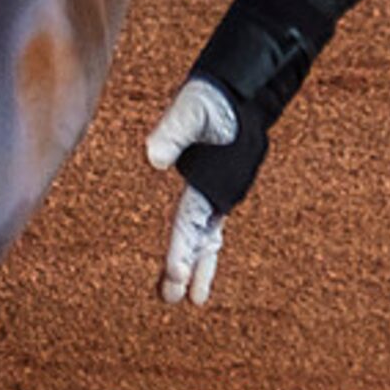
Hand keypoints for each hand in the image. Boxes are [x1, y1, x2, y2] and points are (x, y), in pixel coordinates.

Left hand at [143, 77, 240, 305]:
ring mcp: (217, 193)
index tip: (174, 277)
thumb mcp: (189, 111)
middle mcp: (217, 193)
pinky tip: (188, 266)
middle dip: (188, 270)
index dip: (182, 251)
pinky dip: (198, 246)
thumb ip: (171, 134)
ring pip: (206, 239)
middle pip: (201, 241)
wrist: (239, 91)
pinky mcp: (212, 187)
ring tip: (180, 298)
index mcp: (211, 182)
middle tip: (172, 299)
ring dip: (193, 266)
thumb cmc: (212, 99)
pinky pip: (206, 225)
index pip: (192, 224)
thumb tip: (150, 159)